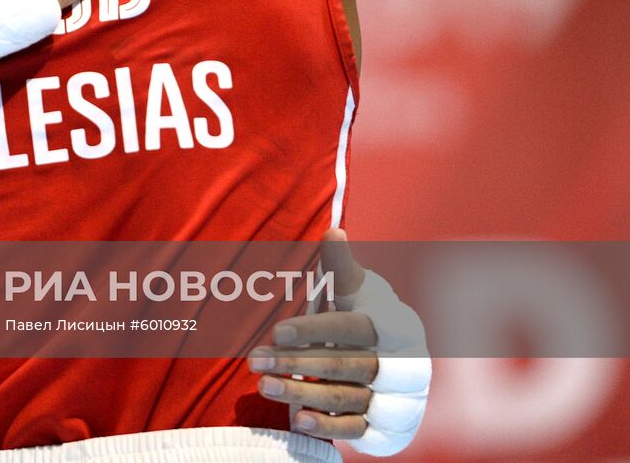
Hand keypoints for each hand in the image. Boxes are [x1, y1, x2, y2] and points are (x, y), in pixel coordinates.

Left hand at [249, 229, 428, 453]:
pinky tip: (297, 419)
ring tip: (263, 385)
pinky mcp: (384, 427)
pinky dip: (327, 426)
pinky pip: (355, 429)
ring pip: (344, 396)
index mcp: (394, 326)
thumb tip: (332, 231)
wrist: (404, 362)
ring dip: (302, 393)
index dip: (315, 331)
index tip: (276, 330)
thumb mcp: (360, 290)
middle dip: (296, 363)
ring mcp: (393, 398)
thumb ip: (342, 267)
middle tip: (255, 361)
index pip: (351, 328)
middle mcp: (400, 365)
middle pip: (343, 364)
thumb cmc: (370, 316)